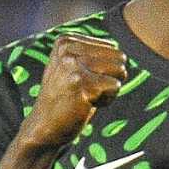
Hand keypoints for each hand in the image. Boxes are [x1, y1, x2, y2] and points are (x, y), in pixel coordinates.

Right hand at [21, 34, 126, 149]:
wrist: (45, 126)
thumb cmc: (66, 98)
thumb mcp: (75, 68)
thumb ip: (95, 55)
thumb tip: (123, 55)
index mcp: (66, 41)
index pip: (113, 48)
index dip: (105, 70)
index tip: (81, 81)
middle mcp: (68, 49)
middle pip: (119, 58)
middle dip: (110, 79)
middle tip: (85, 91)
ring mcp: (74, 66)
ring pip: (120, 71)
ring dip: (108, 90)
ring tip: (85, 97)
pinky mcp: (82, 84)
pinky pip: (116, 87)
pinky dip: (107, 100)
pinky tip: (85, 104)